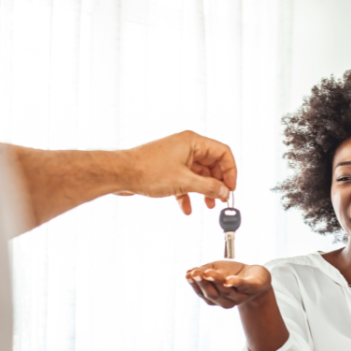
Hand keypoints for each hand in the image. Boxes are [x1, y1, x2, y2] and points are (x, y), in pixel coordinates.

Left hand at [118, 130, 237, 214]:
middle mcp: (186, 147)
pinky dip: (188, 194)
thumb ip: (209, 187)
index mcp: (193, 142)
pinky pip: (185, 181)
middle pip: (212, 165)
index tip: (231, 188)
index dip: (230, 171)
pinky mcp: (168, 169)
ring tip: (208, 205)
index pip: (223, 152)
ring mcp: (177, 158)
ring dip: (205, 191)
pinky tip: (186, 208)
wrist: (120, 174)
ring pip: (199, 174)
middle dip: (218, 183)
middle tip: (221, 199)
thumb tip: (224, 192)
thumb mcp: (184, 182)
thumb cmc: (147, 171)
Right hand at [187, 261, 271, 308]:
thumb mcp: (215, 269)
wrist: (257, 275)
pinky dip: (236, 283)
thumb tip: (189, 272)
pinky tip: (229, 280)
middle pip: (213, 294)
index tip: (188, 275)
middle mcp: (227, 300)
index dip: (195, 284)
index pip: (203, 293)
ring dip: (216, 281)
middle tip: (195, 273)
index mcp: (216, 297)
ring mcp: (240, 295)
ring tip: (208, 273)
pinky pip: (243, 286)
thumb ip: (203, 271)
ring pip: (226, 291)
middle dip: (203, 283)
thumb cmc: (233, 273)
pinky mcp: (253, 288)